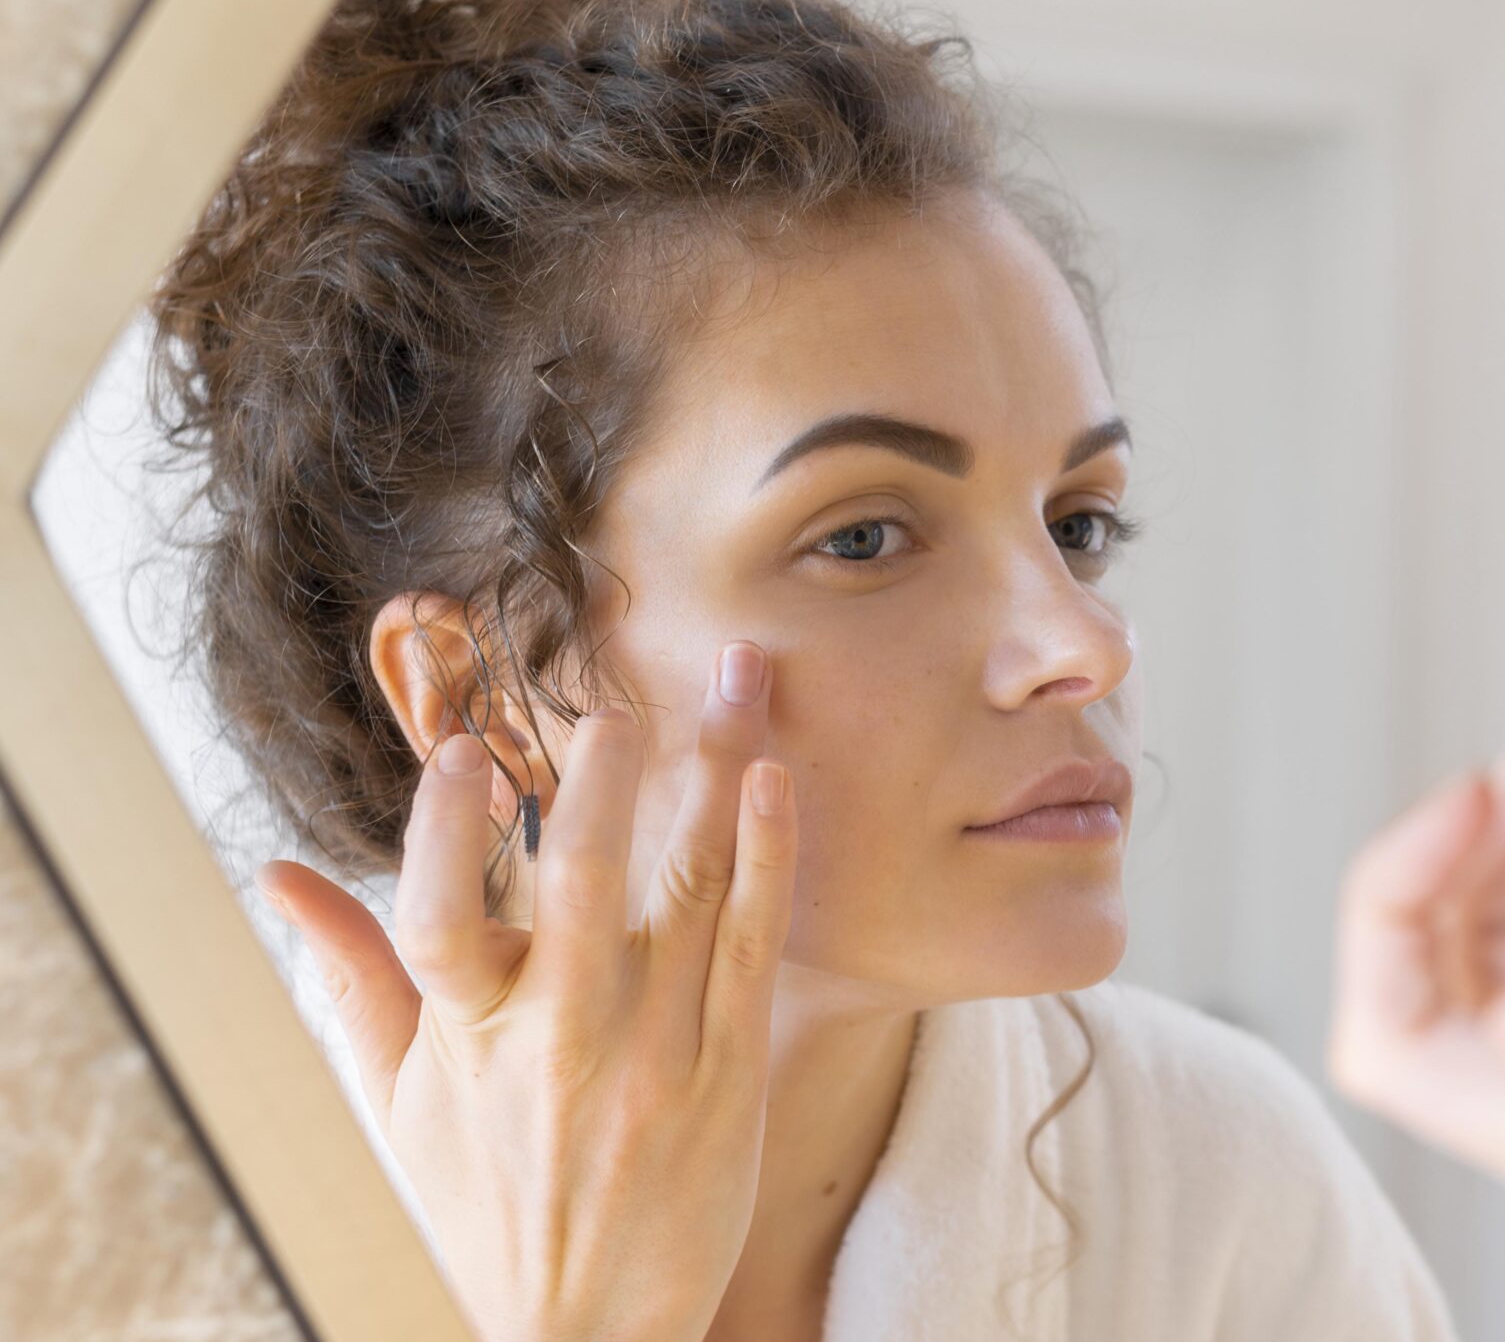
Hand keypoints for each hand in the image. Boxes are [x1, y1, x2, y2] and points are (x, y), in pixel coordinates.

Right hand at [258, 642, 795, 1341]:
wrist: (591, 1329)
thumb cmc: (487, 1202)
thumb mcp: (399, 1101)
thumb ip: (349, 977)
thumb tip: (272, 875)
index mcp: (468, 1038)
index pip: (436, 920)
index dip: (442, 832)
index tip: (460, 751)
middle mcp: (561, 1040)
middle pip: (579, 886)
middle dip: (602, 784)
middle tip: (618, 705)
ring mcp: (656, 1052)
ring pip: (688, 891)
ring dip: (716, 775)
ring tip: (738, 682)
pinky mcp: (732, 1068)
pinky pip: (755, 944)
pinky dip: (768, 857)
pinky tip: (776, 783)